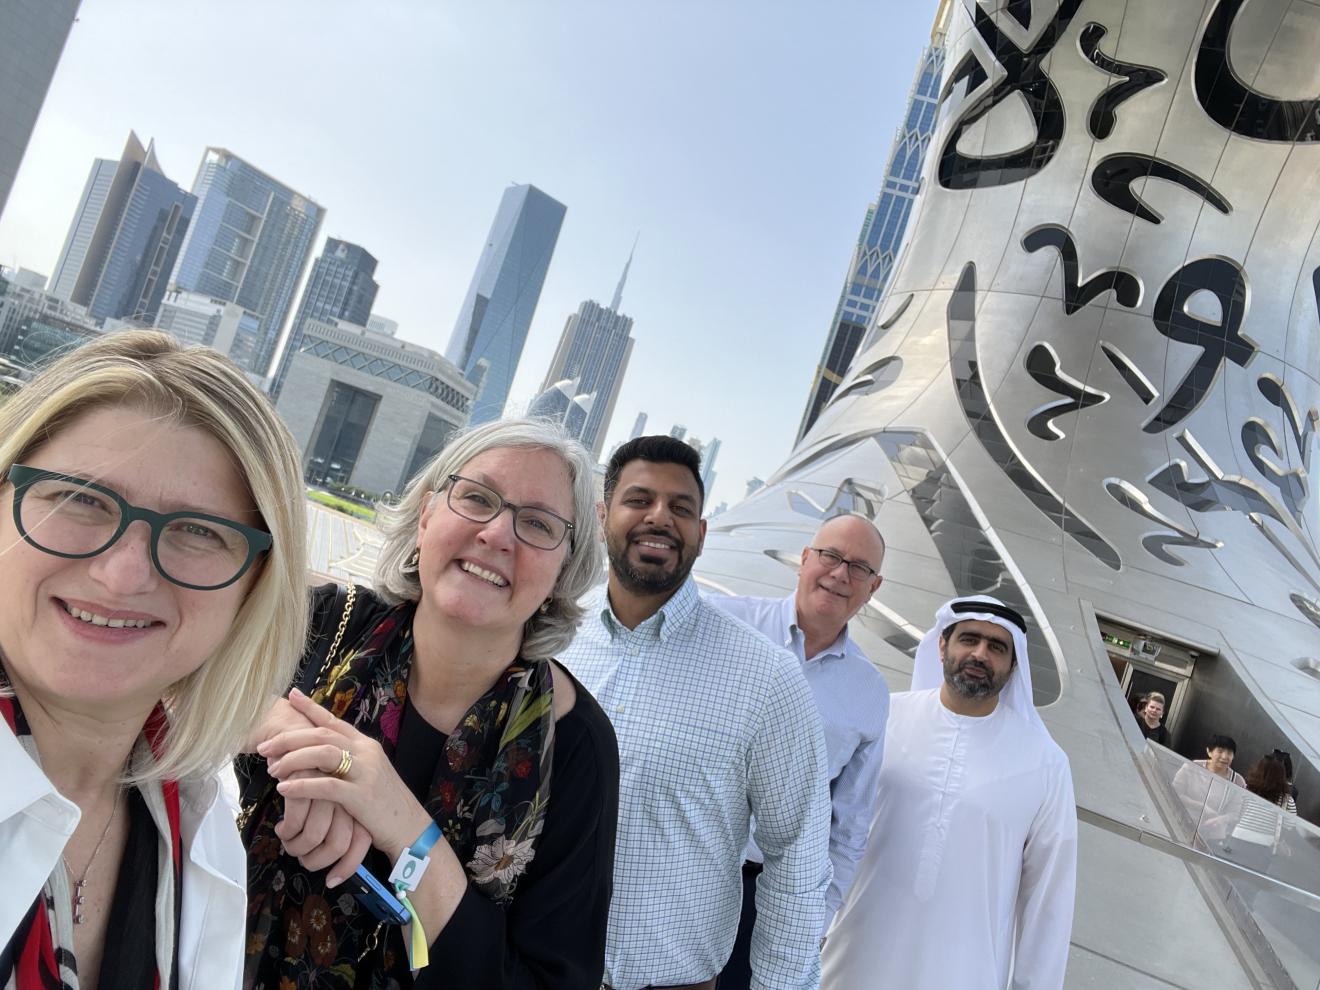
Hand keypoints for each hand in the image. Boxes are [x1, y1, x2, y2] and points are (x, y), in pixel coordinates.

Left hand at [248, 696, 367, 880]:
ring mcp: (365, 772)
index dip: (311, 707)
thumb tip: (317, 755)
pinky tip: (284, 789)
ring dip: (293, 759)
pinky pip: (327, 786)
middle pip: (322, 734)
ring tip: (273, 769)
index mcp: (366, 744)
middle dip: (289, 738)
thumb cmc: (384, 803)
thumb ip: (348, 761)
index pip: (334, 720)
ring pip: (323, 753)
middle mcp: (366, 752)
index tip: (291, 696)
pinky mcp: (361, 796)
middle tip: (265, 747)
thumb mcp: (368, 774)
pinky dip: (302, 786)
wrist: (409, 827)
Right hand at [272, 769, 373, 880]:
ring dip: (298, 847)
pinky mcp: (305, 783)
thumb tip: (336, 869)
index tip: (333, 881)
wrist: (299, 735)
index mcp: (359, 798)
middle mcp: (347, 795)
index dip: (348, 866)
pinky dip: (287, 832)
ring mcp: (327, 789)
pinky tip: (282, 830)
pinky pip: (296, 822)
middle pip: (337, 844)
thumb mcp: (334, 797)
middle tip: (300, 857)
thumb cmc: (318, 773)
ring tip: (288, 842)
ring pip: (315, 837)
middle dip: (314, 860)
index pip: (360, 842)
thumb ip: (341, 824)